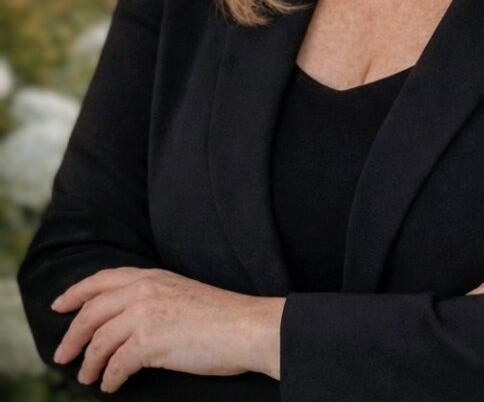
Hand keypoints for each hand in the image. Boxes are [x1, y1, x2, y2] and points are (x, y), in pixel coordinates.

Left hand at [51, 267, 284, 391]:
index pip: (101, 280)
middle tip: (62, 355)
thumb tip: (123, 320)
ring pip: (98, 341)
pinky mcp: (149, 341)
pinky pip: (115, 364)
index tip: (59, 306)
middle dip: (72, 336)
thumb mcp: (180, 292)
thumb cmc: (220, 315)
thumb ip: (151, 297)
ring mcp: (144, 314)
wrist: (245, 326)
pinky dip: (109, 378)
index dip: (76, 293)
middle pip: (91, 312)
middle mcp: (143, 290)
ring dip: (89, 364)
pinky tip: (111, 385)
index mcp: (151, 275)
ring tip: (88, 377)